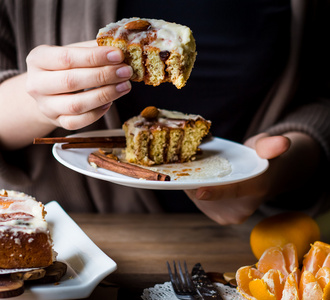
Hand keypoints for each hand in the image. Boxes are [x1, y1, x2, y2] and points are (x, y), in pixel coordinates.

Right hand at [26, 40, 132, 129]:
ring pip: (76, 105)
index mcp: (38, 59)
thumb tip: (121, 49)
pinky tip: (110, 102)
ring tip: (124, 86)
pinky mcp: (58, 122)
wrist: (49, 90)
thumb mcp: (74, 51)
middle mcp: (36, 84)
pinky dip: (97, 113)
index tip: (118, 55)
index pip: (67, 58)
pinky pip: (79, 122)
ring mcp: (46, 106)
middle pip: (71, 82)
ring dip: (104, 95)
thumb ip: (93, 49)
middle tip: (126, 72)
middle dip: (103, 76)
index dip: (94, 57)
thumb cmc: (66, 67)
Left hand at [185, 132, 320, 224]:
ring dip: (192, 182)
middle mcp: (243, 208)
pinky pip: (199, 200)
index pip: (235, 190)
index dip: (217, 192)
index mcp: (257, 187)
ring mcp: (231, 216)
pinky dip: (193, 187)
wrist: (265, 181)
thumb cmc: (262, 159)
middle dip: (194, 179)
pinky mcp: (220, 218)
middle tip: (182, 161)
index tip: (199, 191)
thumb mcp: (265, 146)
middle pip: (211, 194)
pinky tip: (196, 176)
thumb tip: (282, 142)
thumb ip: (270, 144)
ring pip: (201, 197)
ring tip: (191, 166)